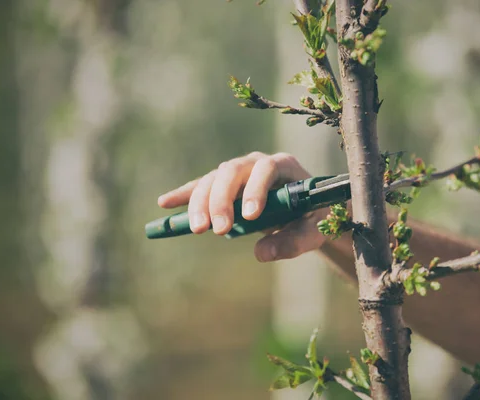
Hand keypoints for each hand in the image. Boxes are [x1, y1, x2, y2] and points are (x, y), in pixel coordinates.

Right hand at [157, 152, 331, 261]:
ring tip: (196, 228)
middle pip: (232, 171)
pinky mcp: (224, 185)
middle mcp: (257, 163)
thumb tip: (262, 253)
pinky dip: (184, 195)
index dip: (256, 188)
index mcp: (284, 165)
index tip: (250, 216)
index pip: (267, 168)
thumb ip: (296, 241)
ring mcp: (238, 172)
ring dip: (201, 201)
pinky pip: (200, 186)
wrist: (306, 210)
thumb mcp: (314, 230)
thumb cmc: (313, 217)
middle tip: (218, 230)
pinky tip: (165, 204)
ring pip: (213, 179)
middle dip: (222, 198)